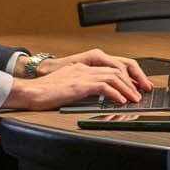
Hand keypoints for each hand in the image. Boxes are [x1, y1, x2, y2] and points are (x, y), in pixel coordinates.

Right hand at [6, 49, 153, 109]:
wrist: (29, 92)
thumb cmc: (43, 93)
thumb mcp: (67, 88)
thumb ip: (82, 88)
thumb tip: (98, 97)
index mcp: (81, 68)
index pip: (110, 68)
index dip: (126, 77)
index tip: (135, 87)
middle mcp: (84, 68)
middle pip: (116, 70)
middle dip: (131, 82)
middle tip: (140, 93)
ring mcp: (82, 75)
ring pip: (113, 77)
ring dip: (127, 89)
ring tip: (134, 99)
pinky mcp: (79, 85)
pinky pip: (104, 86)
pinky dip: (116, 93)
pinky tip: (121, 101)